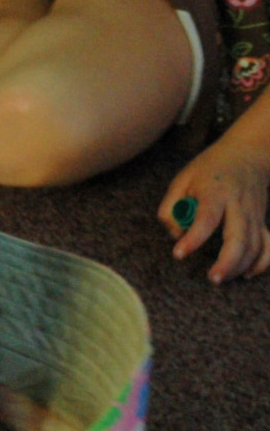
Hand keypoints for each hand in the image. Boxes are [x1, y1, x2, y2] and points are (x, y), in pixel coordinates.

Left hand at [162, 134, 269, 283]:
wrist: (249, 152)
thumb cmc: (210, 168)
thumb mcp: (182, 179)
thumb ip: (171, 208)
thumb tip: (176, 235)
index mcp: (217, 192)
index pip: (207, 218)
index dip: (194, 238)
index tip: (179, 254)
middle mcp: (239, 204)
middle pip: (239, 236)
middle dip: (228, 261)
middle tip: (212, 278)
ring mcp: (254, 213)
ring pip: (255, 245)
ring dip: (239, 266)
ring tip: (219, 279)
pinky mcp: (262, 220)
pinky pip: (268, 244)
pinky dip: (262, 262)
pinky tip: (246, 274)